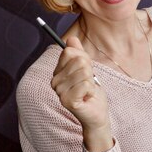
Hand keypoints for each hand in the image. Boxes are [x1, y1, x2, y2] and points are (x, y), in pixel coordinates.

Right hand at [51, 36, 111, 151]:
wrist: (97, 113)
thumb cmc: (91, 92)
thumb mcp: (87, 68)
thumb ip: (79, 53)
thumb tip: (71, 38)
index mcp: (57, 72)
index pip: (69, 52)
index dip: (84, 59)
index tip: (86, 71)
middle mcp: (54, 81)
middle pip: (78, 60)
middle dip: (89, 71)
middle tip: (88, 84)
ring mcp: (59, 92)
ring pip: (83, 72)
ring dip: (91, 82)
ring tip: (88, 91)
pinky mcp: (67, 101)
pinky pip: (86, 84)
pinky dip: (92, 89)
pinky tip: (87, 97)